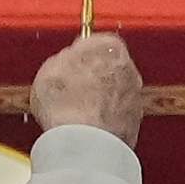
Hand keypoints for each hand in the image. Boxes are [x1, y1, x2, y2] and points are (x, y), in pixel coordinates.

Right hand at [31, 32, 145, 143]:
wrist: (84, 141)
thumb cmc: (67, 103)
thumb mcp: (50, 67)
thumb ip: (64, 59)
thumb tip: (65, 62)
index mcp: (110, 46)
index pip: (96, 42)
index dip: (79, 55)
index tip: (69, 63)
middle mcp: (128, 69)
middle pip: (108, 70)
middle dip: (91, 79)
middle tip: (70, 90)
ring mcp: (133, 99)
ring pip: (113, 95)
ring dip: (98, 102)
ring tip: (74, 114)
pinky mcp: (133, 125)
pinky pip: (114, 119)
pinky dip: (103, 122)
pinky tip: (85, 129)